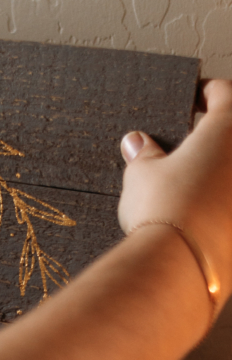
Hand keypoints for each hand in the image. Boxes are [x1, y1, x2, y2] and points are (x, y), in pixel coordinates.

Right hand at [118, 79, 231, 305]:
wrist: (181, 267)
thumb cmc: (165, 213)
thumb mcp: (141, 175)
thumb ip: (143, 155)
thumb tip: (137, 144)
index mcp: (227, 128)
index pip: (224, 93)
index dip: (207, 92)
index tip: (198, 97)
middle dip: (215, 135)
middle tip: (191, 141)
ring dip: (219, 171)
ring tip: (193, 180)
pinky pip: (231, 204)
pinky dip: (220, 202)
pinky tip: (200, 212)